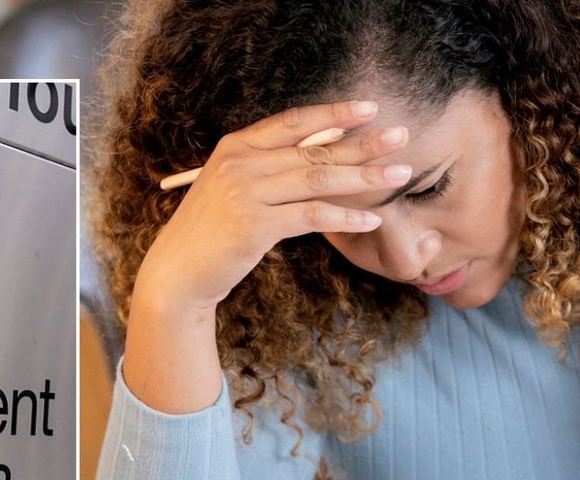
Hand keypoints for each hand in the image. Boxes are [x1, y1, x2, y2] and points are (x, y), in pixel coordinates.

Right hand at [135, 99, 411, 311]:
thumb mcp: (233, 188)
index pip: (293, 121)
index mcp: (236, 146)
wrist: (179, 270)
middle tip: (400, 136)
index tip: (369, 109)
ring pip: (318, 179)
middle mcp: (240, 163)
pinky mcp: (254, 225)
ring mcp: (246, 193)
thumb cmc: (212, 231)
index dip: (333, 113)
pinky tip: (371, 218)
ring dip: (363, 177)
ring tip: (398, 173)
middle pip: (314, 149)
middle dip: (362, 143)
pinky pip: (312, 216)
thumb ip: (268, 169)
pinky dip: (345, 216)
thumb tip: (322, 154)